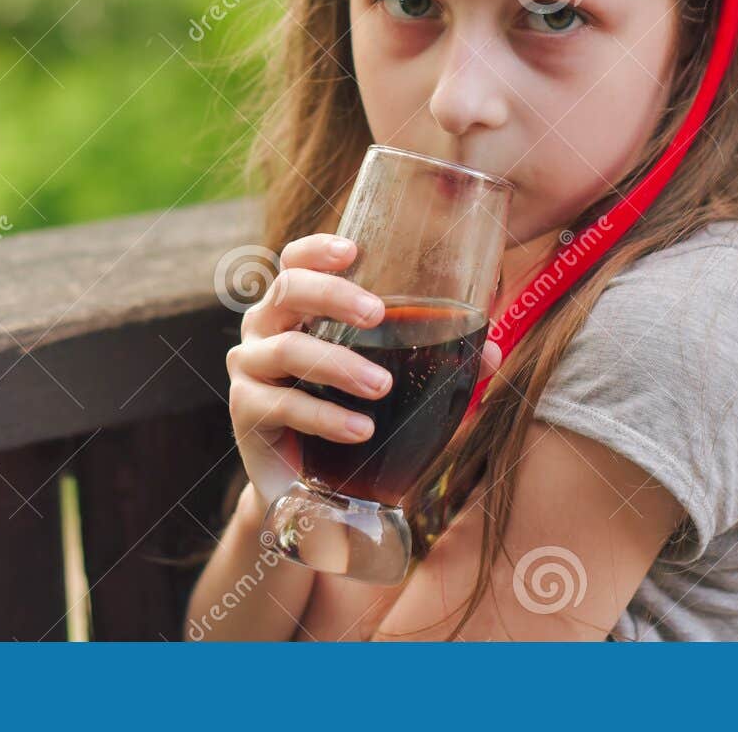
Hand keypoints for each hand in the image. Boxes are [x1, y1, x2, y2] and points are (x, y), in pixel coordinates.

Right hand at [227, 233, 502, 506]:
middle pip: (288, 290)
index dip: (318, 249)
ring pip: (288, 349)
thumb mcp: (394, 385)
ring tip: (383, 387)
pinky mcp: (245, 413)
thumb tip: (492, 350)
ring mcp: (250, 369)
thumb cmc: (353, 415)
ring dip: (339, 364)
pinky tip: (361, 430)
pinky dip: (325, 417)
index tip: (354, 251)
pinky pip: (282, 405)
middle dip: (334, 296)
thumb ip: (439, 364)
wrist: (311, 488)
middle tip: (377, 314)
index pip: (296, 261)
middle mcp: (265, 328)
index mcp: (297, 308)